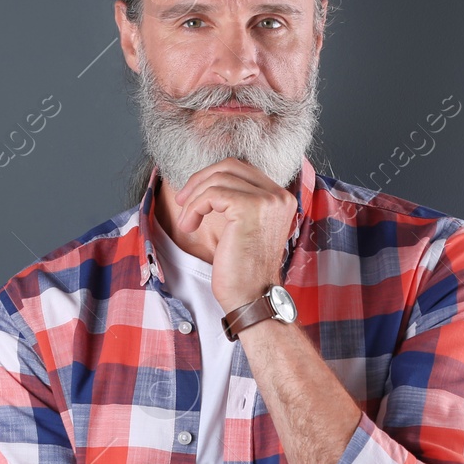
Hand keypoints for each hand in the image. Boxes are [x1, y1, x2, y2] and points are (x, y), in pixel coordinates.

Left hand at [173, 158, 296, 310]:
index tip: (193, 197)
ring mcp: (267, 200)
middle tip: (182, 201)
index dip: (212, 177)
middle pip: (231, 166)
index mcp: (281, 198)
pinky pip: (212, 194)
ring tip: (186, 222)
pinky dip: (194, 208)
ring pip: (218, 178)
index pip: (243, 169)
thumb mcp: (246, 228)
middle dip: (200, 179)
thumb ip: (240, 202)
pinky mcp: (249, 208)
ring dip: (194, 198)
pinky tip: (189, 226)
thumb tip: (210, 180)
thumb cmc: (244, 269)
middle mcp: (279, 196)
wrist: (252, 297)